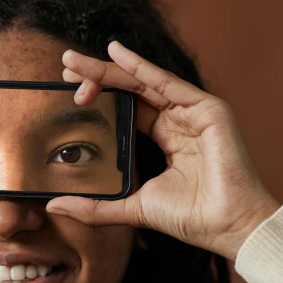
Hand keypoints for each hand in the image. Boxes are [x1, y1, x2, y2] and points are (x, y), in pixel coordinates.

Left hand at [47, 41, 281, 259]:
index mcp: (166, 137)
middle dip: (97, 76)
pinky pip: (166, 82)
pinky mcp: (208, 109)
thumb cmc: (191, 218)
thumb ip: (94, 206)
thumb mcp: (132, 207)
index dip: (100, 95)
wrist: (227, 228)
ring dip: (107, 69)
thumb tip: (54, 206)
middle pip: (131, 89)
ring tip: (74, 62)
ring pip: (143, 81)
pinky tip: (114, 54)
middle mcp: (179, 119)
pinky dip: (140, 66)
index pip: (127, 107)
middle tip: (64, 67)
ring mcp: (194, 112)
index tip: (69, 92)